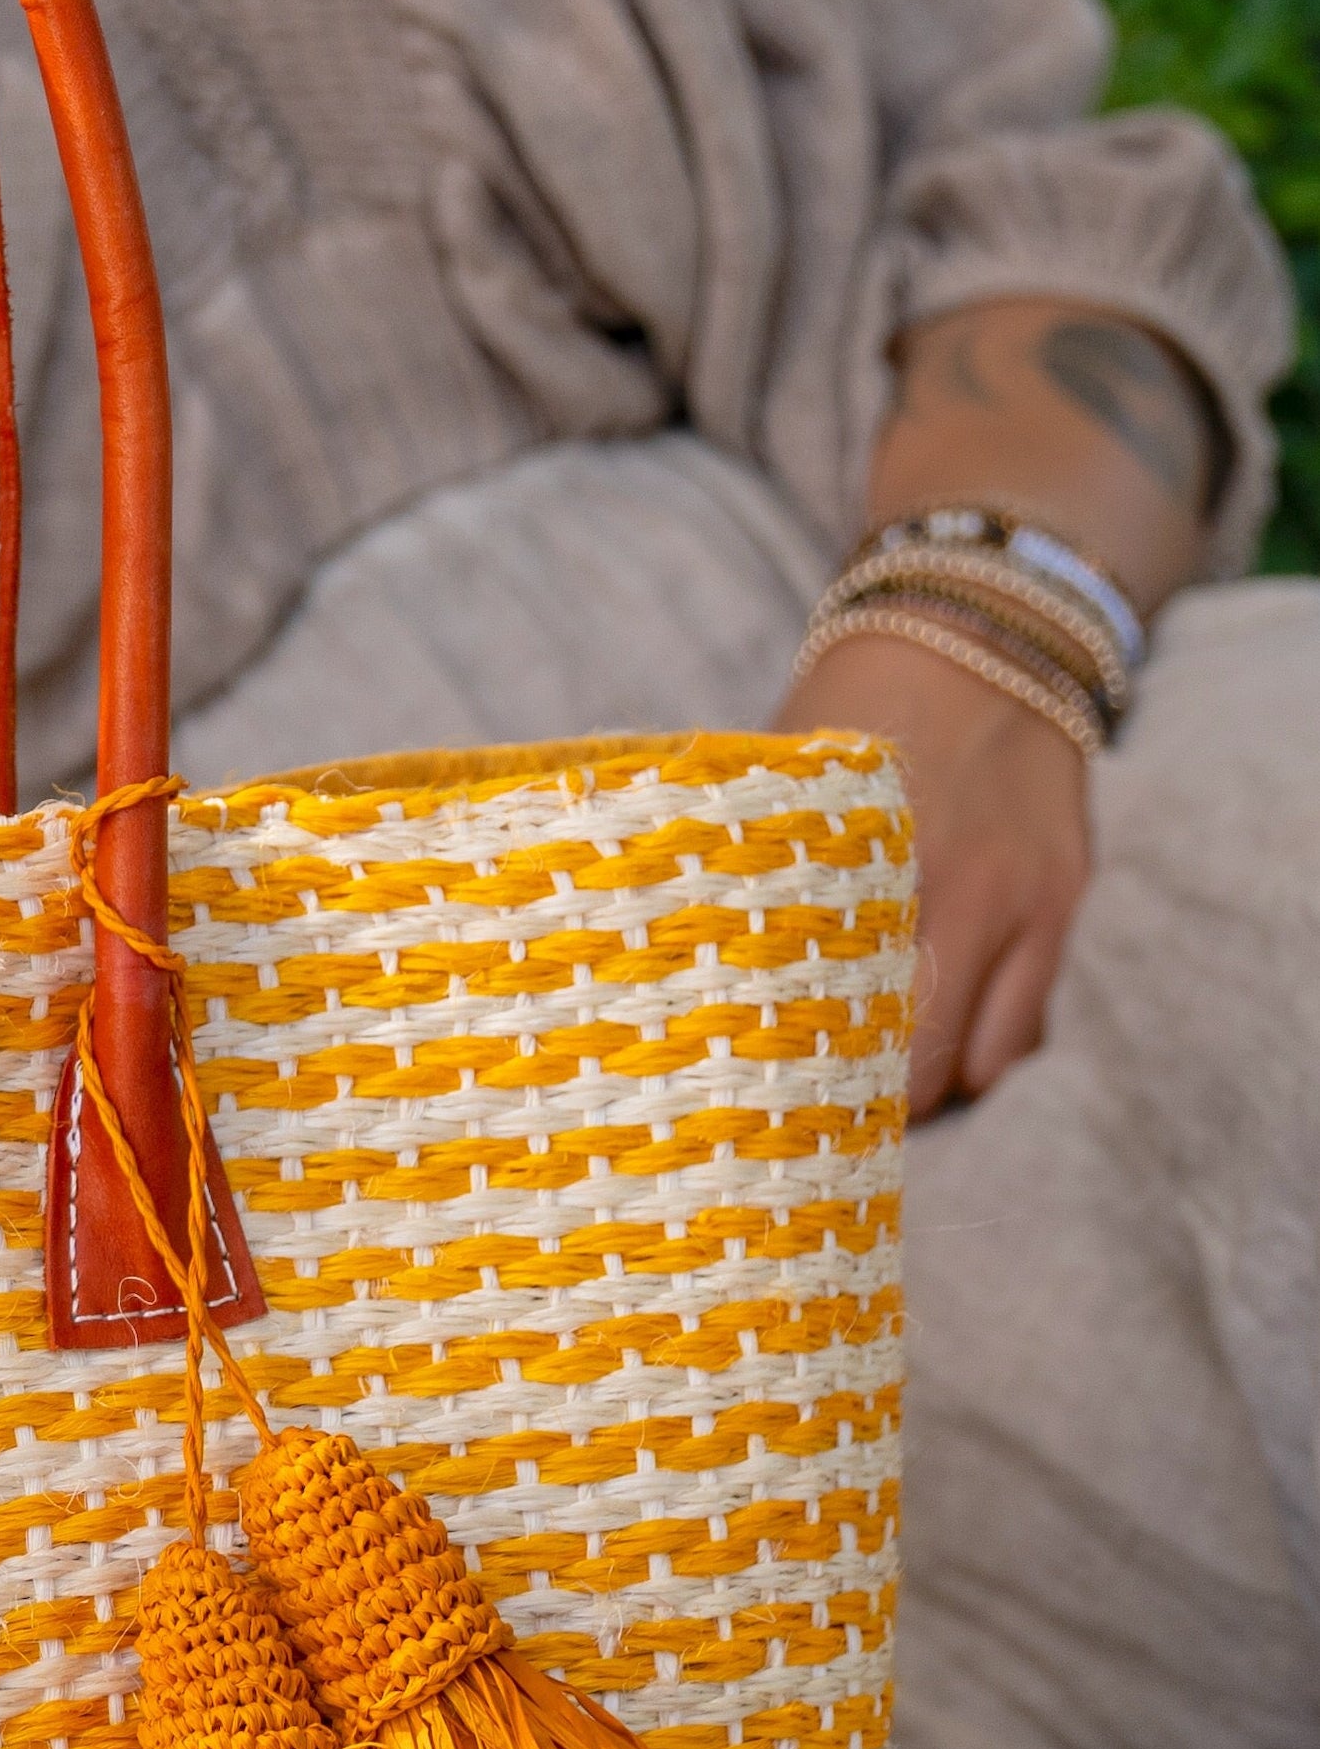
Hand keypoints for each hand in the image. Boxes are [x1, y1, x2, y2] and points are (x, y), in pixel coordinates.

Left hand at [777, 629, 1092, 1118]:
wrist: (990, 624)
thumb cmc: (859, 696)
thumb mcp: (793, 770)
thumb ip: (759, 858)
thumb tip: (681, 946)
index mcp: (868, 856)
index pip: (834, 1007)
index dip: (801, 1076)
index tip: (762, 1110)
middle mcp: (956, 887)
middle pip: (918, 1054)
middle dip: (868, 1104)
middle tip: (816, 1124)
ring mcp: (1025, 900)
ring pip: (985, 1057)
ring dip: (935, 1089)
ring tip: (881, 1102)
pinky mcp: (1067, 901)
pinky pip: (1032, 1023)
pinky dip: (990, 1052)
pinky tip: (949, 1052)